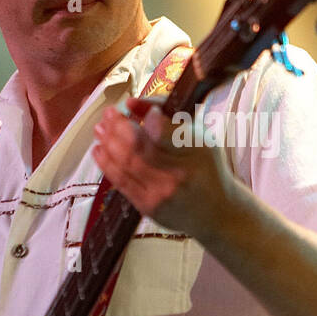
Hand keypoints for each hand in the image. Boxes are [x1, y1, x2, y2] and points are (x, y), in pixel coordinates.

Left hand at [91, 95, 236, 242]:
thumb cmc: (206, 169)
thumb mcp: (199, 138)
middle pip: (137, 148)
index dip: (144, 116)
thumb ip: (167, 117)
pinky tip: (100, 150)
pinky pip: (121, 182)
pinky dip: (106, 164)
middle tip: (108, 113)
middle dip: (116, 127)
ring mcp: (161, 194)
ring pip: (125, 164)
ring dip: (107, 143)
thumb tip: (131, 103)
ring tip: (100, 129)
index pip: (163, 132)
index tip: (131, 105)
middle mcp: (177, 175)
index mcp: (195, 152)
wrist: (216, 212)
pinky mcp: (148, 207)